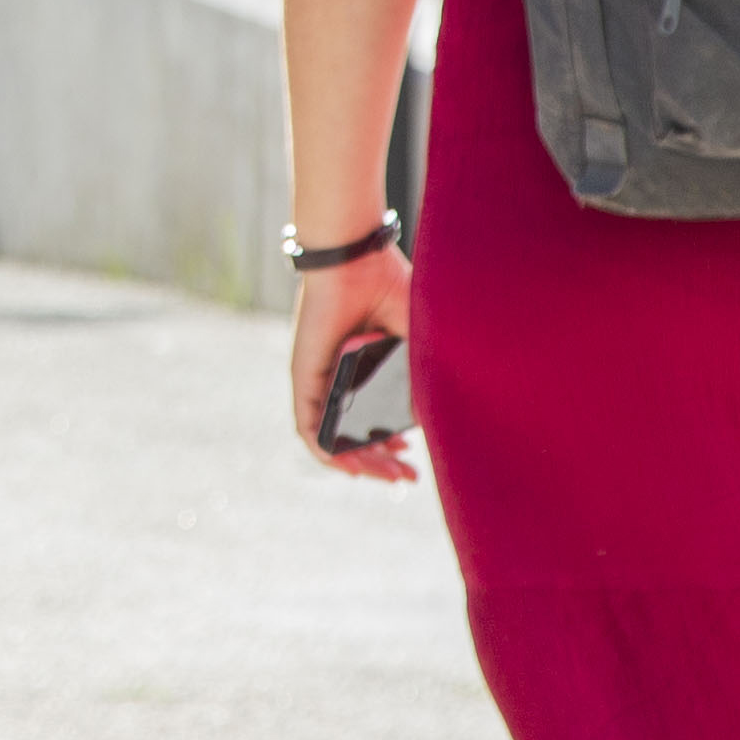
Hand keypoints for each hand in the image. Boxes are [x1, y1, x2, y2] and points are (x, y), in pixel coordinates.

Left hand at [287, 244, 418, 482]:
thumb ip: (422, 379)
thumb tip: (435, 421)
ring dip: (360, 462)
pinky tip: (350, 468)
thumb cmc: (389, 287)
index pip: (373, 415)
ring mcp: (320, 379)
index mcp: (366, 366)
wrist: (356, 261)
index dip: (391, 440)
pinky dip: (327, 450)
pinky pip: (309, 425)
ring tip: (391, 477)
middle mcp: (342, 376)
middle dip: (383, 461)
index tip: (412, 453)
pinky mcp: (304, 378)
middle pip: (356, 432)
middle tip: (409, 478)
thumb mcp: (417, 342)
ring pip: (333, 436)